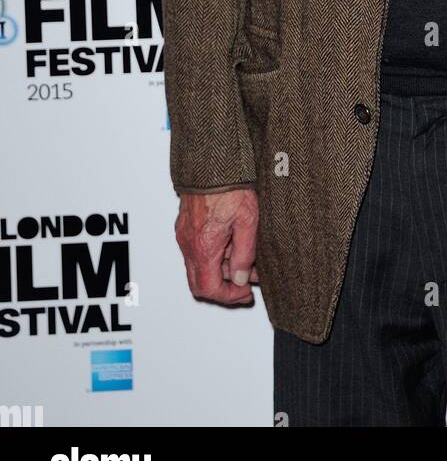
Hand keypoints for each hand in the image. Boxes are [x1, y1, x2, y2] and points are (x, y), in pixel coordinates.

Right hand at [175, 188, 258, 304]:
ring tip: (246, 261)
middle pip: (200, 284)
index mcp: (203, 248)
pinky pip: (195, 252)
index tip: (246, 293)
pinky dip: (213, 257)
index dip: (230, 296)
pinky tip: (232, 246)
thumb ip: (244, 254)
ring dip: (221, 271)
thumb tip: (240, 278)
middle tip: (245, 283)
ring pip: (198, 268)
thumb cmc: (230, 187)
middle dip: (224, 288)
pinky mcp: (185, 226)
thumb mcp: (248, 222)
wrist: (212, 164)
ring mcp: (184, 235)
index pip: (210, 289)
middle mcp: (188, 244)